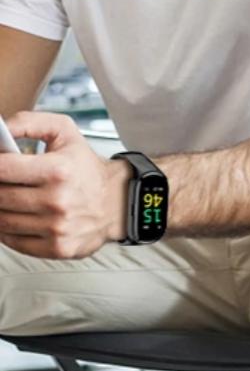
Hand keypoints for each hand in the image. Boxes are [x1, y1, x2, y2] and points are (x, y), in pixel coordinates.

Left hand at [0, 112, 129, 258]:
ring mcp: (56, 227)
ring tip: (14, 196)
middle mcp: (57, 200)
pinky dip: (9, 229)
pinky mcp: (56, 247)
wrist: (117, 200)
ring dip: (2, 207)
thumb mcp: (65, 132)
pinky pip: (12, 241)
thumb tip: (1, 130)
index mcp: (59, 170)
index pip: (2, 168)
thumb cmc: (87, 167)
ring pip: (2, 220)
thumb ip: (29, 122)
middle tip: (8, 180)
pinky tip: (20, 215)